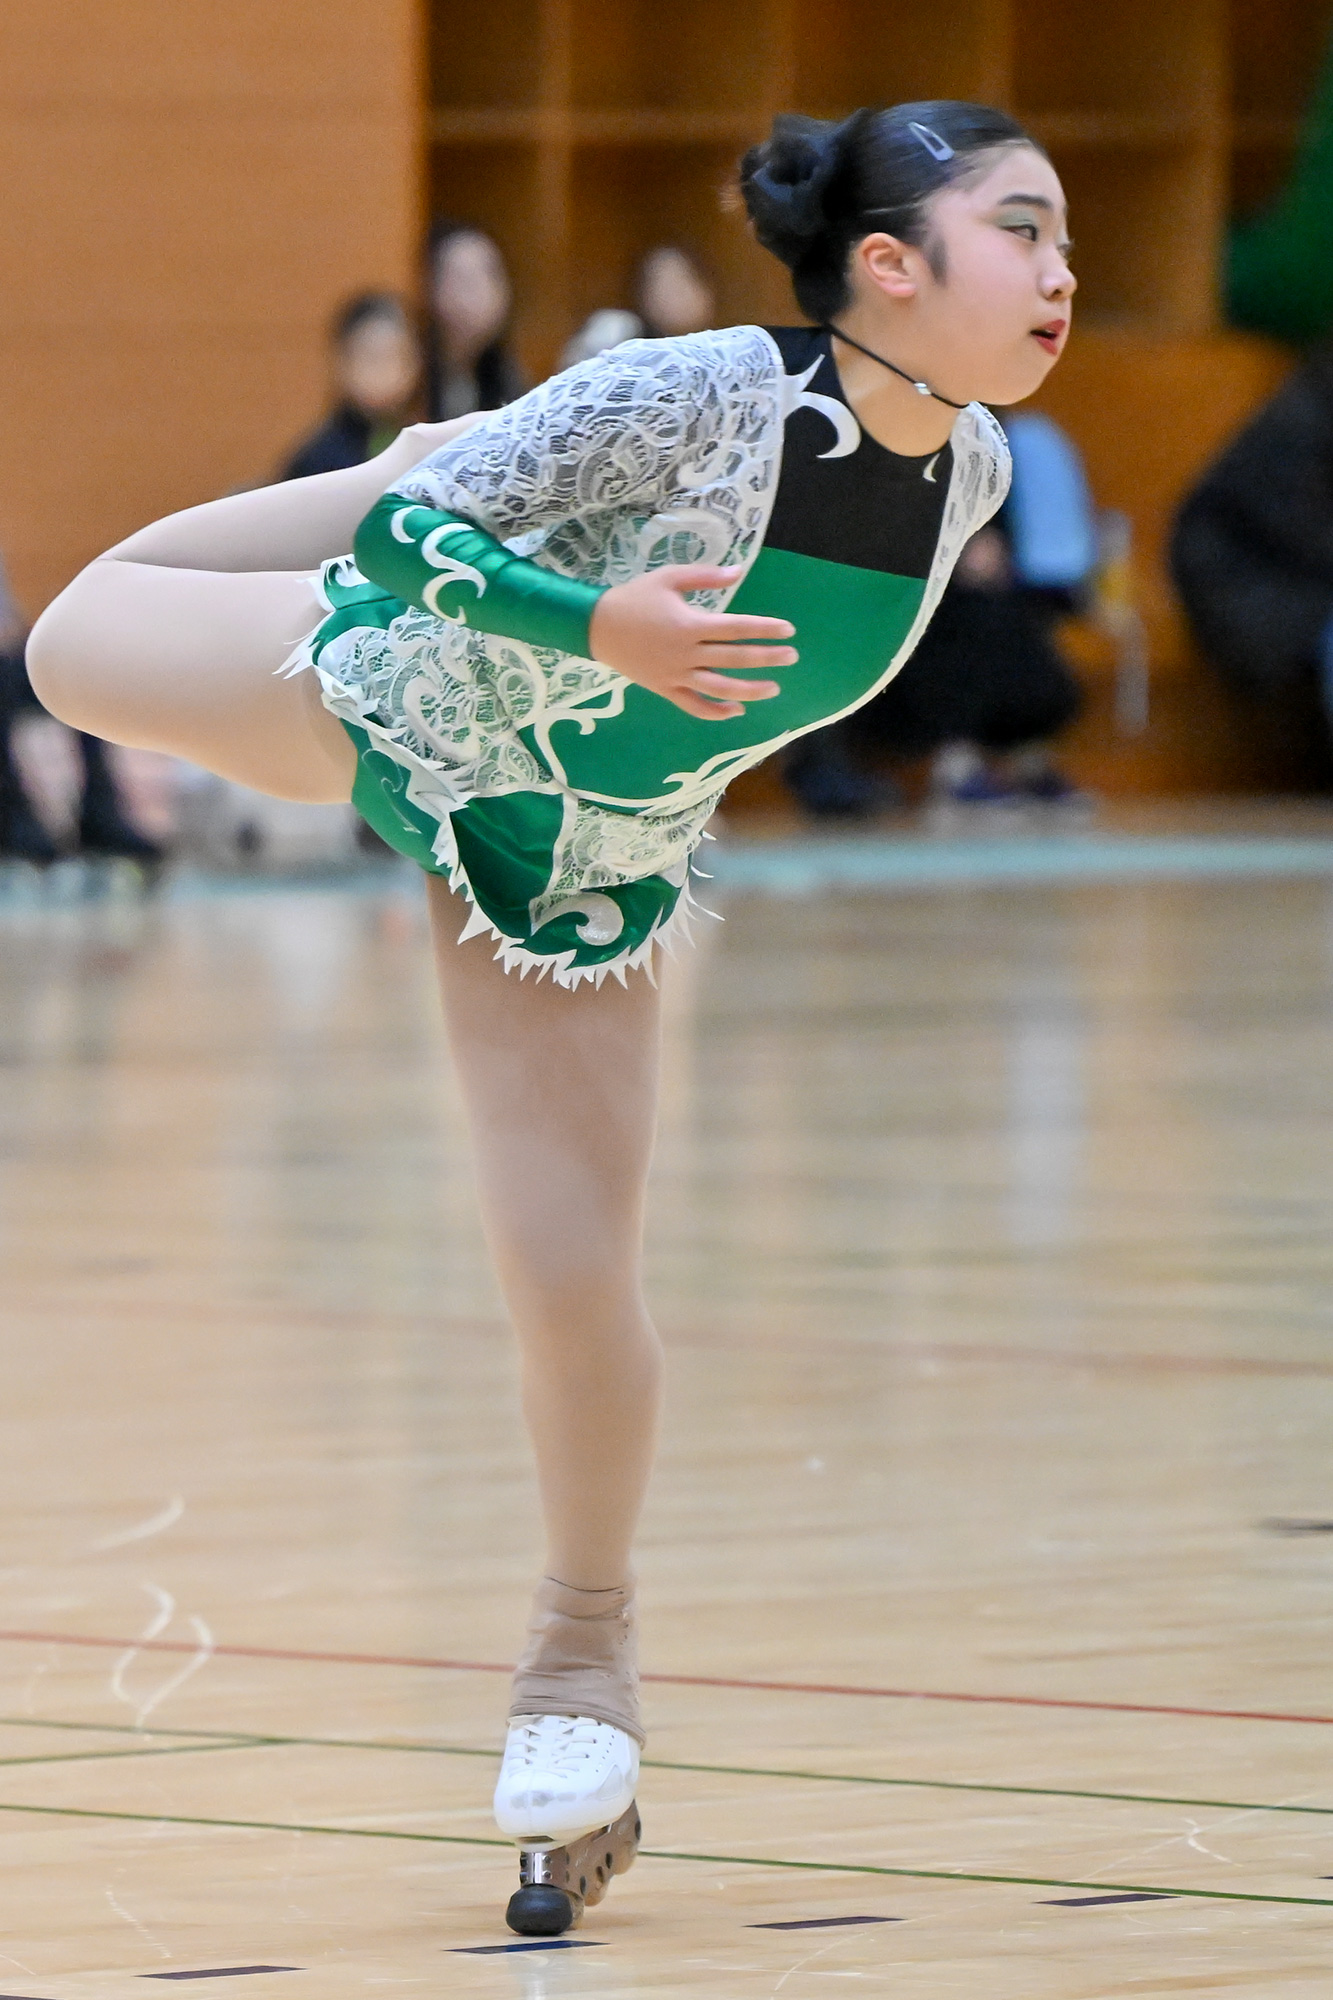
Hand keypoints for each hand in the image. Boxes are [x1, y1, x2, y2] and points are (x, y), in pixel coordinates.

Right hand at [588, 564, 796, 719]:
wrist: (596, 626)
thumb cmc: (635, 598)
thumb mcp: (669, 578)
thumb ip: (706, 576)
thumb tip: (739, 572)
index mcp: (690, 624)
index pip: (736, 628)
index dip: (764, 629)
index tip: (788, 630)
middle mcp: (687, 653)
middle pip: (734, 658)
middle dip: (767, 658)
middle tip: (791, 657)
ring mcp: (676, 675)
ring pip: (719, 688)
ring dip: (749, 691)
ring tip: (773, 688)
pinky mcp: (665, 689)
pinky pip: (694, 706)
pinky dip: (716, 712)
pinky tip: (736, 711)